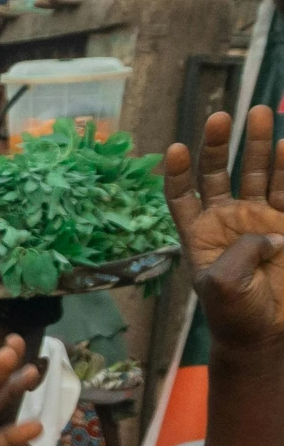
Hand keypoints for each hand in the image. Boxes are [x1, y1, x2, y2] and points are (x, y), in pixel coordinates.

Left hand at [165, 107, 283, 351]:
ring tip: (260, 112)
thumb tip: (270, 232)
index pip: (181, 196)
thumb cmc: (234, 313)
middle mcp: (227, 220)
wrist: (265, 333)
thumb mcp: (223, 285)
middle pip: (219, 173)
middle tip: (220, 116)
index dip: (176, 174)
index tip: (174, 150)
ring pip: (257, 173)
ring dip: (258, 145)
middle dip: (219, 145)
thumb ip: (239, 253)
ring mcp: (258, 218)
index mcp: (198, 234)